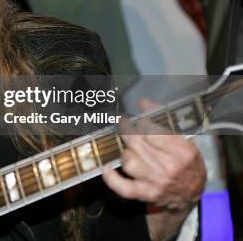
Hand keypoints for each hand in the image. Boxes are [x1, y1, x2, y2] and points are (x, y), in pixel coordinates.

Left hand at [102, 99, 206, 239]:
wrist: (191, 195)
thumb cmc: (187, 163)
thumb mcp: (184, 140)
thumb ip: (165, 119)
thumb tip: (144, 102)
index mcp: (182, 151)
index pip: (153, 131)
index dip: (140, 122)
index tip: (135, 117)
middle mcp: (170, 167)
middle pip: (137, 144)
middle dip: (127, 132)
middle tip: (123, 125)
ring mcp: (157, 182)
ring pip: (129, 161)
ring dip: (125, 153)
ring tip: (130, 150)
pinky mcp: (146, 194)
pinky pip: (123, 187)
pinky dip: (112, 178)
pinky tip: (107, 169)